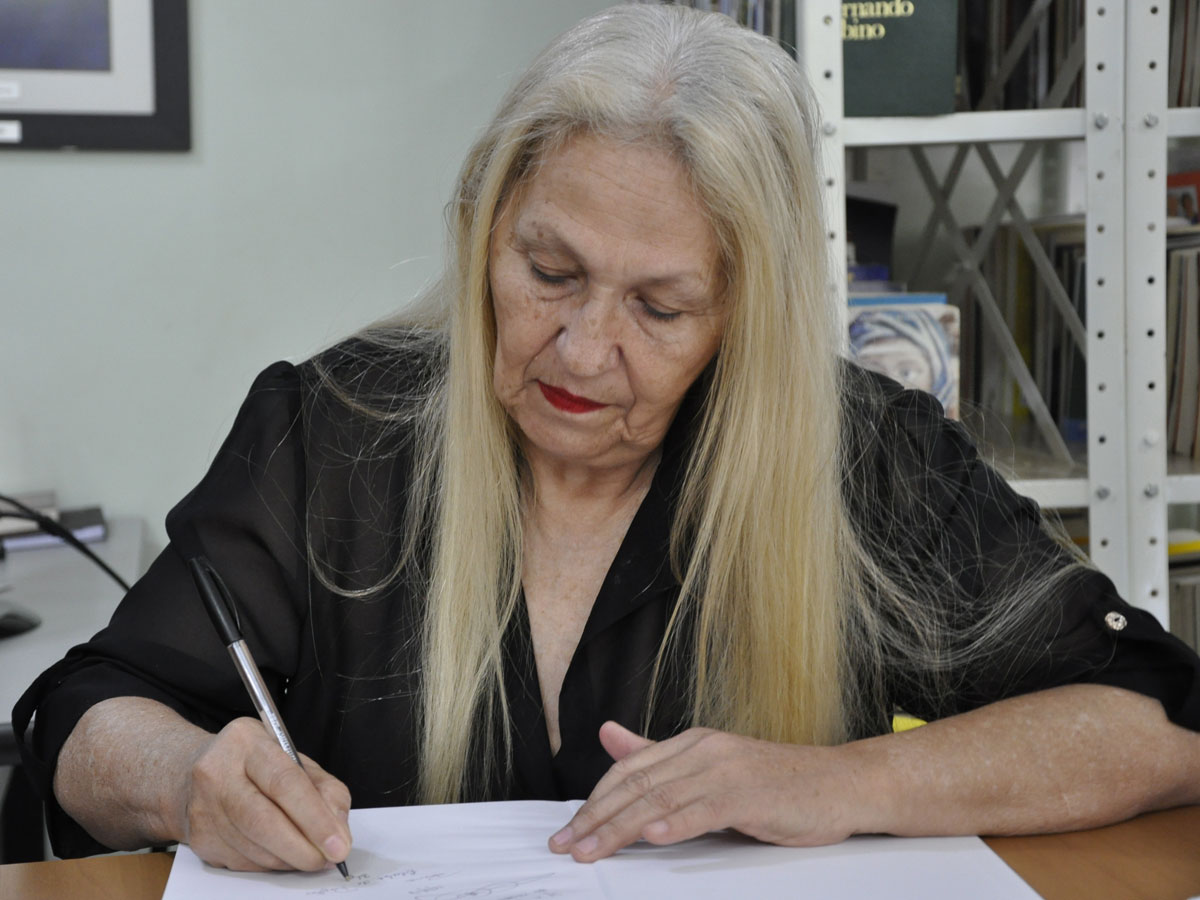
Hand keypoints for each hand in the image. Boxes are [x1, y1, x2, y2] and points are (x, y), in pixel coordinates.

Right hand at [176, 717, 352, 871]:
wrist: (192, 773)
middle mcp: (217, 772)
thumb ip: (325, 790)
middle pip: (263, 821)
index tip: (338, 843)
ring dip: (289, 859)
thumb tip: (338, 831)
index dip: (315, 818)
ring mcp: (202, 807)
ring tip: (310, 856)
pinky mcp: (199, 838)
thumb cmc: (256, 767)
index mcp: (246, 742)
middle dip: (303, 848)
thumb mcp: (295, 761)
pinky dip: (270, 864)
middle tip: (328, 859)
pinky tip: (281, 854)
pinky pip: (242, 862)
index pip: (284, 782)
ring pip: (253, 848)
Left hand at [548, 721, 862, 860]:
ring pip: (662, 799)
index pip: (629, 770)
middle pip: (638, 785)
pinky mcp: (750, 793)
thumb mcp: (710, 765)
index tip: (569, 830)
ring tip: (594, 849)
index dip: (594, 800)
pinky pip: (706, 809)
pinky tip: (655, 837)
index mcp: (691, 743)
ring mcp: (727, 770)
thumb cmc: (778, 783)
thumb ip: (657, 755)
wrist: (841, 783)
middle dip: (597, 818)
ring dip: (623, 827)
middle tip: (567, 845)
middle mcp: (704, 750)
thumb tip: (609, 736)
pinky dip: (678, 824)